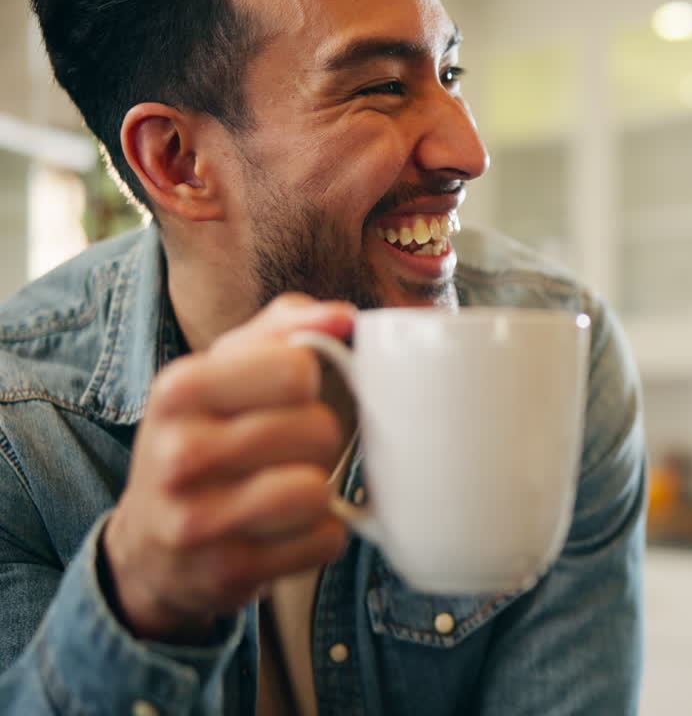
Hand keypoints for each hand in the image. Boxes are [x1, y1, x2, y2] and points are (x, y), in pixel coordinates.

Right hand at [103, 294, 355, 642]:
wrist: (150, 547)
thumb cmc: (204, 439)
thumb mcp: (221, 372)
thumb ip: (284, 328)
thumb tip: (344, 316)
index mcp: (179, 389)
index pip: (296, 366)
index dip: (311, 378)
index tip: (290, 392)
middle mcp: (179, 454)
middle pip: (318, 430)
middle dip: (320, 438)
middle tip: (290, 449)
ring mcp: (198, 521)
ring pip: (320, 490)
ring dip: (321, 490)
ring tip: (288, 488)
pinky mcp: (228, 572)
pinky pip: (324, 540)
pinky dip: (321, 534)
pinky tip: (287, 529)